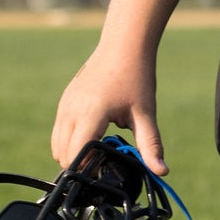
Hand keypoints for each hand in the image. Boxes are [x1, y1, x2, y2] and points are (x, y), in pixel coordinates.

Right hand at [50, 45, 165, 175]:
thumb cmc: (136, 77)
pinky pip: (58, 132)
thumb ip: (150, 145)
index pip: (77, 155)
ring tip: (100, 151)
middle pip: (63, 155)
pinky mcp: (64, 102)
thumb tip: (162, 171)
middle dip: (81, 164)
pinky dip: (70, 141)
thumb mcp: (145, 113)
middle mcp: (71, 110)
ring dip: (74, 153)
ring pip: (57, 145)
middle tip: (105, 164)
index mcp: (90, 113)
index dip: (88, 170)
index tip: (105, 173)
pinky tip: (93, 137)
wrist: (123, 46)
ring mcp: (64, 105)